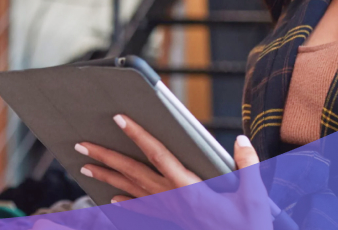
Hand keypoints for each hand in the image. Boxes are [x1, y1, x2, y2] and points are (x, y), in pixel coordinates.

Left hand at [76, 115, 273, 228]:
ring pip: (132, 190)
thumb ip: (247, 165)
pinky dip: (126, 203)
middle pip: (133, 172)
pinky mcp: (174, 219)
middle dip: (106, 156)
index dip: (138, 135)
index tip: (119, 119)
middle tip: (82, 144)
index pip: (158, 155)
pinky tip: (111, 199)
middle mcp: (173, 199)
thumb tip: (241, 140)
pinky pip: (143, 210)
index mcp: (189, 188)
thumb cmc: (247, 226)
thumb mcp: (254, 196)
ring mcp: (170, 211)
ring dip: (107, 176)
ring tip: (85, 166)